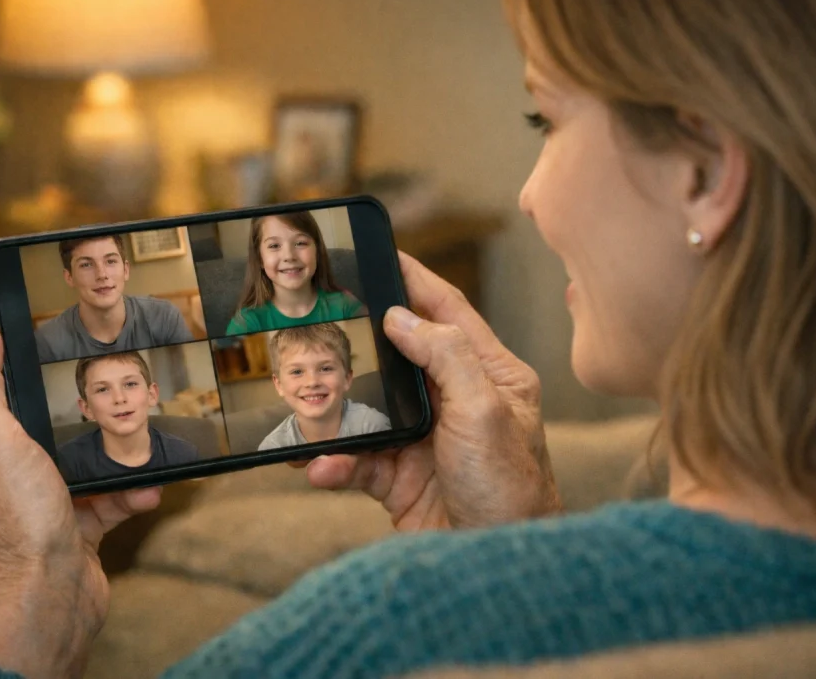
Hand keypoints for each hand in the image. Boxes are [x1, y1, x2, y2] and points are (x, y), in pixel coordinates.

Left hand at [0, 307, 161, 678]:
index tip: (52, 337)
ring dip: (108, 450)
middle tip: (106, 389)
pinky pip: (99, 489)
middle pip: (36, 409)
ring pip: (74, 448)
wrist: (47, 603)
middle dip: (74, 405)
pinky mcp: (62, 516)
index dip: (11, 353)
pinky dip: (123, 489)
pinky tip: (142, 487)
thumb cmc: (13, 524)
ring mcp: (26, 490)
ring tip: (135, 439)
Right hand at [301, 252, 561, 529]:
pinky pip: (355, 458)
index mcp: (489, 374)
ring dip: (335, 411)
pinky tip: (320, 467)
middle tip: (321, 317)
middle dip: (361, 341)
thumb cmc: (511, 489)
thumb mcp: (485, 411)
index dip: (417, 279)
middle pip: (399, 355)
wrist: (495, 564)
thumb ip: (446, 356)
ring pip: (367, 408)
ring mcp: (424, 438)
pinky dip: (335, 462)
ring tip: (304, 403)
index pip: (448, 312)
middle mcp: (456, 400)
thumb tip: (403, 317)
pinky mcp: (399, 476)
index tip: (385, 252)